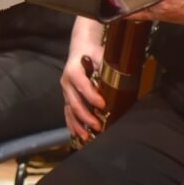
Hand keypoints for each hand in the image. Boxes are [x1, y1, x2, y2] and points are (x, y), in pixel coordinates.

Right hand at [61, 18, 105, 143]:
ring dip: (78, 125)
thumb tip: (118, 79)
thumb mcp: (100, 54)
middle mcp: (66, 83)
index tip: (103, 105)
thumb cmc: (92, 51)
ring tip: (87, 136)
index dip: (92, 96)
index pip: (82, 85)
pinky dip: (72, 124)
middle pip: (74, 102)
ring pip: (69, 111)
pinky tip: (79, 134)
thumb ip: (105, 66)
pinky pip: (67, 113)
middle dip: (86, 116)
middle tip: (98, 126)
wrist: (80, 48)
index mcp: (74, 71)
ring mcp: (65, 91)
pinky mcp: (67, 97)